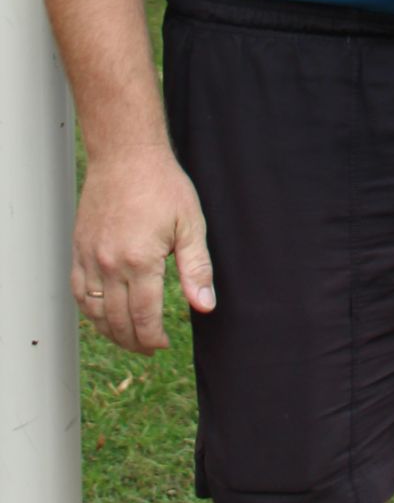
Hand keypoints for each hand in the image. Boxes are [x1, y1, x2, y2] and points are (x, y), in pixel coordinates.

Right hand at [72, 144, 215, 354]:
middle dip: (135, 341)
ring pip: (95, 313)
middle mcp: (110, 265)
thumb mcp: (190, 223)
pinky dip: (90, 312)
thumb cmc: (162, 185)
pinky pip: (79, 293)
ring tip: (130, 337)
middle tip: (150, 347)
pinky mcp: (79, 250)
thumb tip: (205, 306)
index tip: (164, 344)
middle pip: (118, 321)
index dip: (154, 338)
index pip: (144, 317)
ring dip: (112, 332)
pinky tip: (103, 316)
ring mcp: (90, 258)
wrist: (126, 156)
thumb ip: (196, 269)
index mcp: (140, 261)